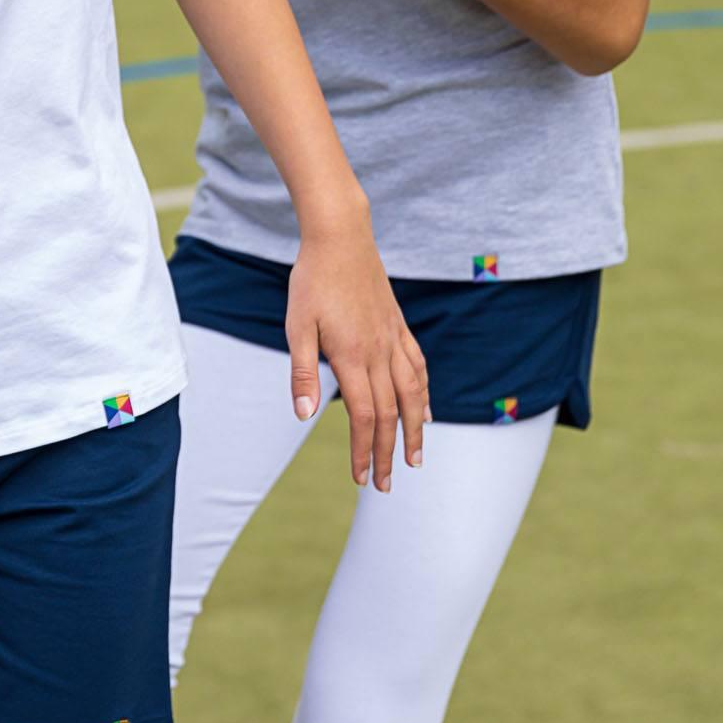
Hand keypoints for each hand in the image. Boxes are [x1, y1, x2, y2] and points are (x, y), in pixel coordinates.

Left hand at [285, 210, 430, 490]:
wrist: (340, 236)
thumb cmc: (312, 280)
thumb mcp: (297, 325)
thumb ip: (303, 371)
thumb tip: (304, 414)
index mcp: (352, 356)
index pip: (363, 417)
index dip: (363, 451)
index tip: (361, 478)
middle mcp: (378, 352)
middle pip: (390, 414)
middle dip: (387, 453)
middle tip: (386, 485)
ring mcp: (392, 338)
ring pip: (412, 393)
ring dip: (415, 430)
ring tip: (416, 458)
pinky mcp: (398, 325)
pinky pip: (417, 365)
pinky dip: (424, 392)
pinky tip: (426, 408)